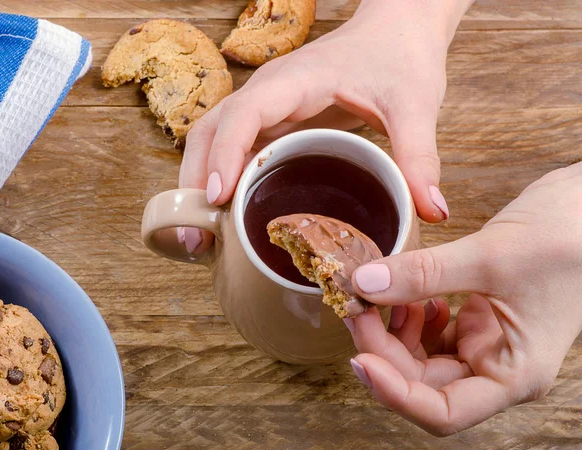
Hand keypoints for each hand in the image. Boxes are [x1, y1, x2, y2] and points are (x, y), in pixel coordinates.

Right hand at [178, 0, 474, 253]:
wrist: (396, 31)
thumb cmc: (399, 58)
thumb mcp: (414, 104)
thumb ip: (420, 156)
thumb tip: (432, 212)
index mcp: (294, 81)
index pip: (243, 114)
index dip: (226, 154)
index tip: (218, 197)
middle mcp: (269, 92)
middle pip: (209, 131)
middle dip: (196, 181)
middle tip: (197, 239)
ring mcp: (267, 107)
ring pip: (213, 141)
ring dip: (200, 185)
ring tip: (200, 239)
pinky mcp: (273, 122)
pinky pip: (234, 149)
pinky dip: (222, 181)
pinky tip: (227, 218)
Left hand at [344, 162, 581, 435]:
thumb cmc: (567, 237)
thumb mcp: (490, 256)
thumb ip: (424, 273)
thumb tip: (364, 284)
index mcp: (514, 373)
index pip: (444, 412)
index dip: (395, 393)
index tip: (359, 358)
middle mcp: (498, 365)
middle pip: (423, 382)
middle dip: (383, 349)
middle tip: (358, 307)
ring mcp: (488, 342)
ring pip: (423, 358)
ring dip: (394, 331)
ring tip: (382, 294)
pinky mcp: (480, 317)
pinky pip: (433, 331)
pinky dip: (411, 314)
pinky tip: (408, 293)